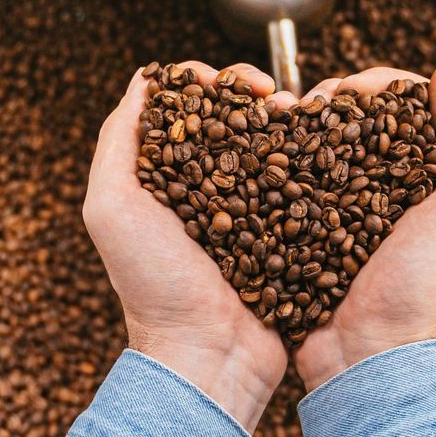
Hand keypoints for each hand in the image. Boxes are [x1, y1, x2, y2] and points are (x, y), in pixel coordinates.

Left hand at [85, 62, 291, 430]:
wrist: (207, 356)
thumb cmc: (152, 286)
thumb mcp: (111, 207)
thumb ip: (118, 141)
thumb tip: (146, 79)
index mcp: (161, 176)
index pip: (185, 107)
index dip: (209, 81)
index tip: (233, 83)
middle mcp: (204, 189)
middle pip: (232, 119)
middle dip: (255, 95)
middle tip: (275, 96)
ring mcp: (247, 211)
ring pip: (270, 146)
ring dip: (288, 123)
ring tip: (303, 117)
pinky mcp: (282, 234)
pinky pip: (300, 187)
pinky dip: (312, 163)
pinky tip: (324, 150)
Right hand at [294, 62, 435, 389]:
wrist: (367, 356)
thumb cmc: (424, 287)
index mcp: (427, 178)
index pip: (403, 107)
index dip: (377, 85)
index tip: (351, 89)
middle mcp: (384, 189)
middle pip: (355, 119)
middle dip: (330, 99)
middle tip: (310, 104)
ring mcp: (340, 210)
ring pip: (316, 145)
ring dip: (297, 124)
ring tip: (278, 119)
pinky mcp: (303, 230)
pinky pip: (287, 184)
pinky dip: (274, 160)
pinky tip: (260, 148)